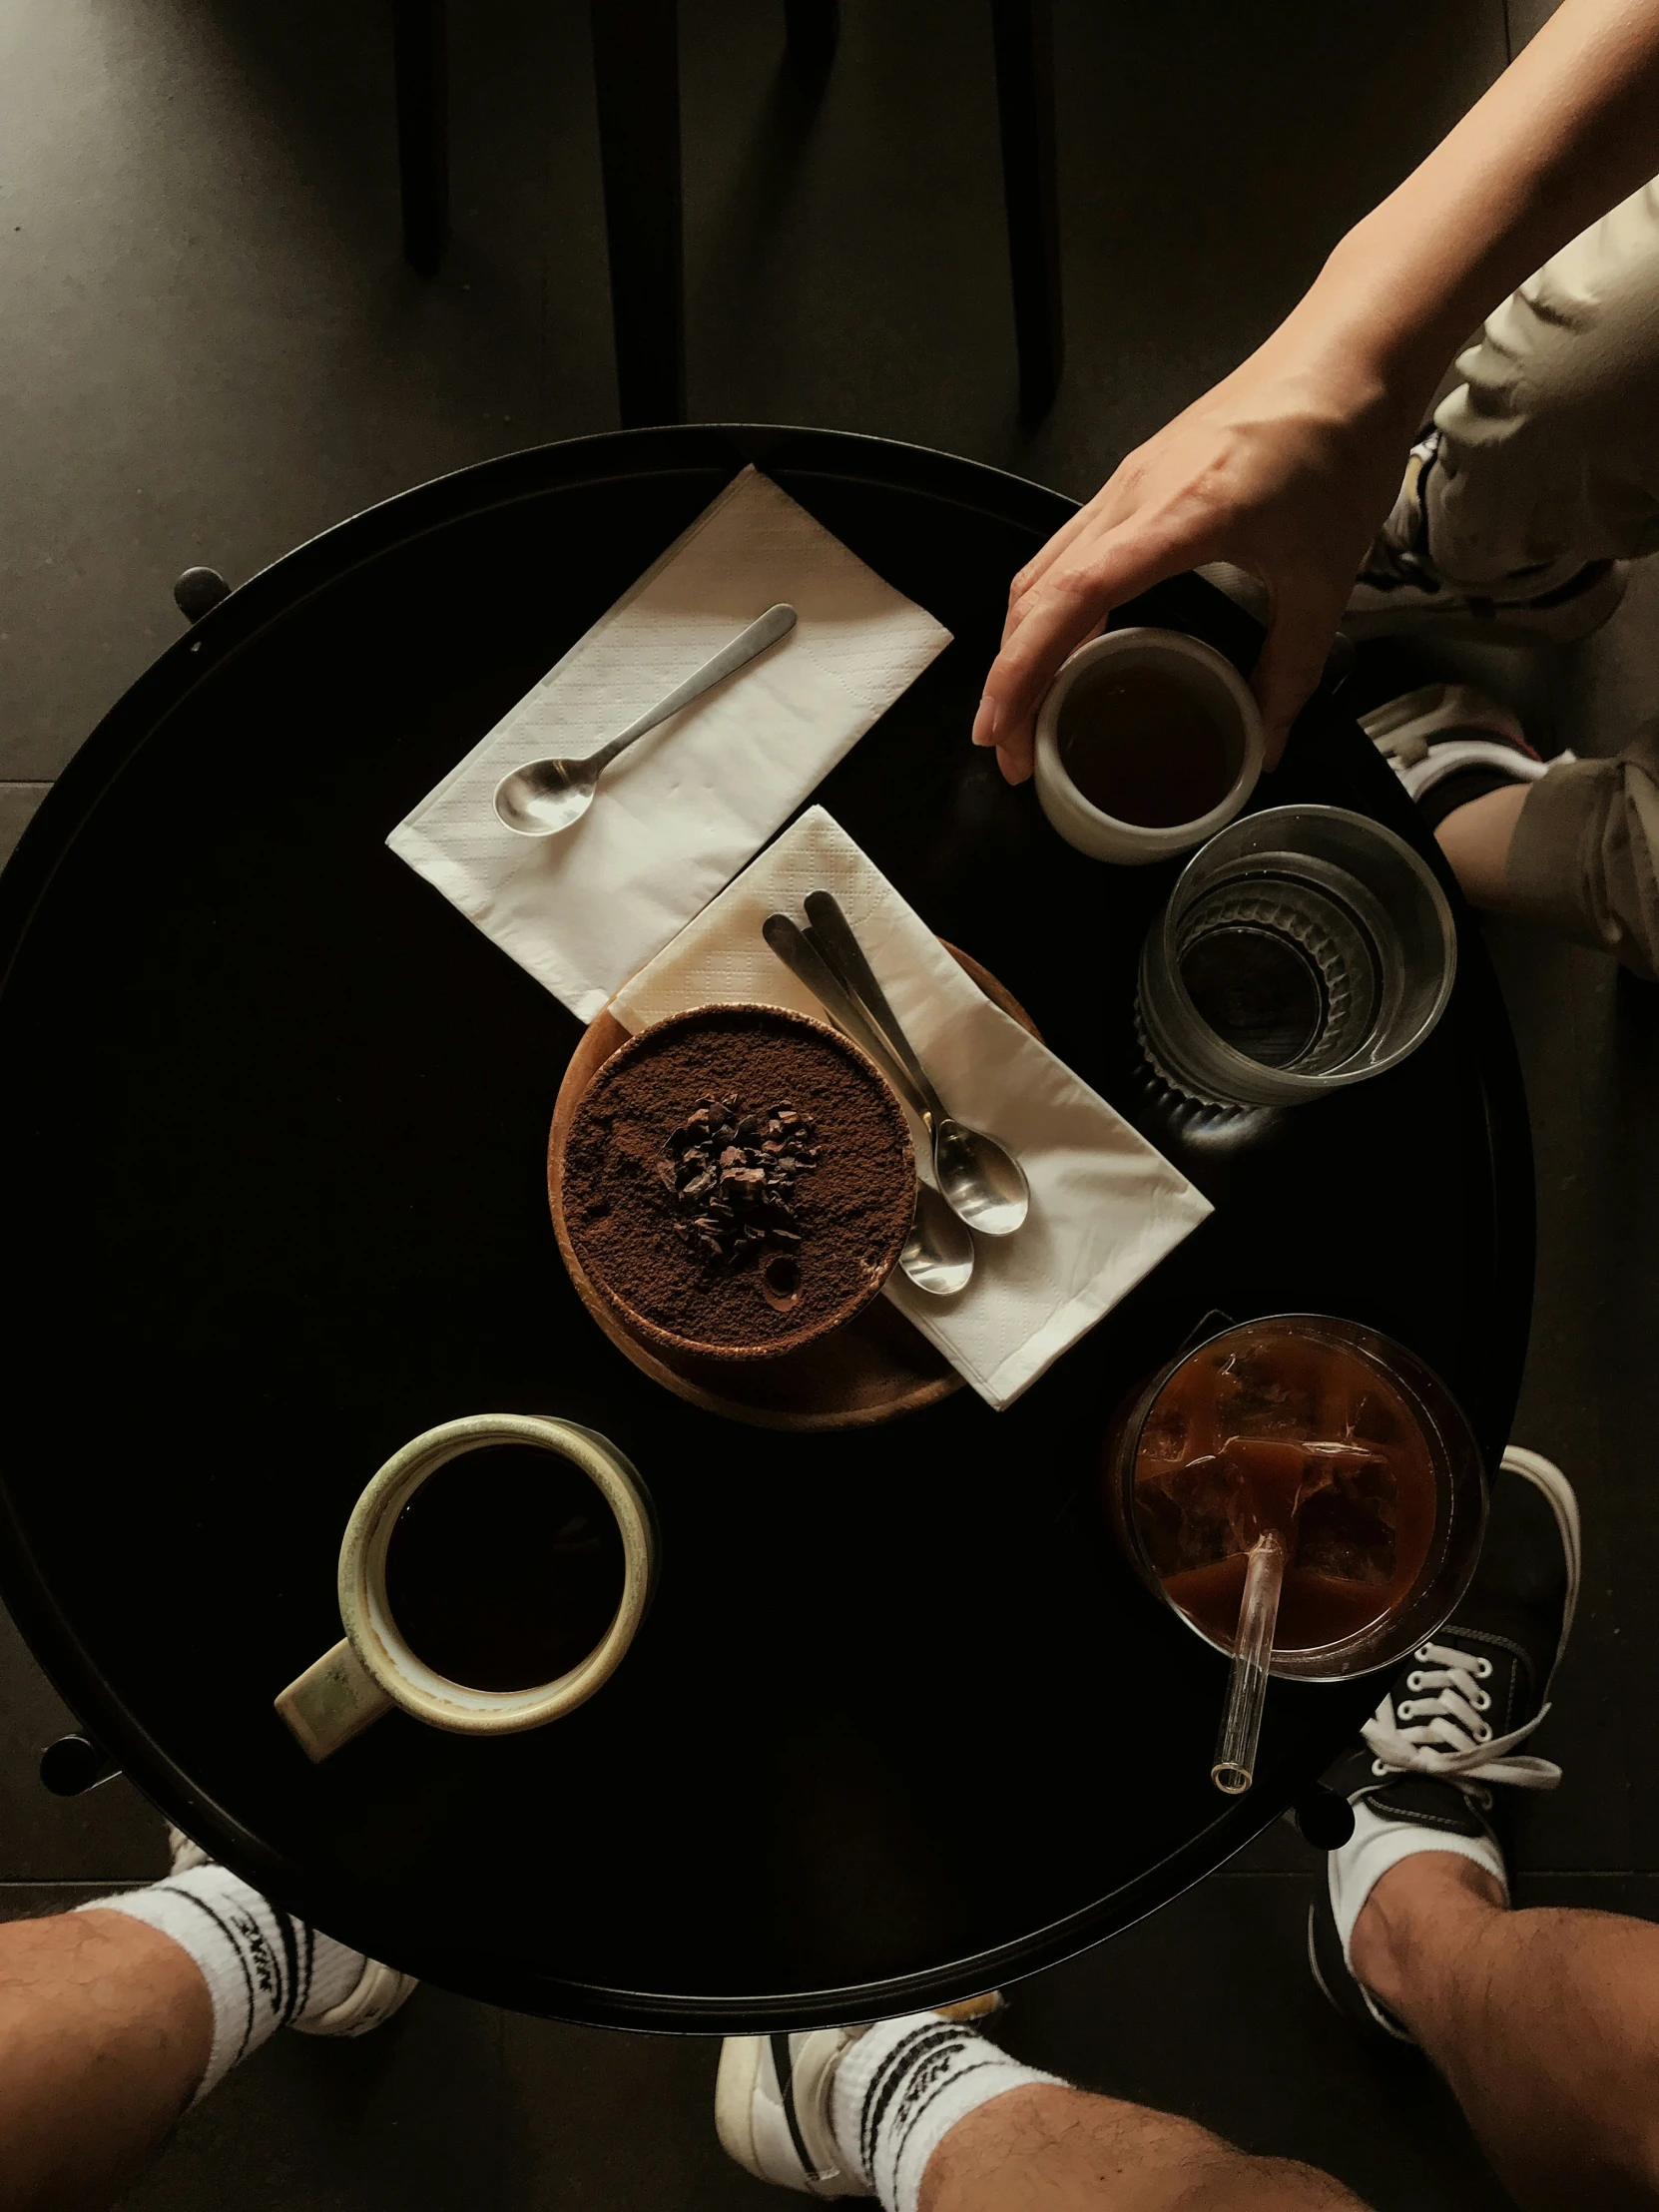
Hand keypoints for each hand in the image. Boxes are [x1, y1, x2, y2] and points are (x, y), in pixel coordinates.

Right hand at [972, 339, 1417, 781]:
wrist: (1350, 353)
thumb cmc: (1338, 438)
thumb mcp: (1325, 577)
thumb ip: (1293, 669)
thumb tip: (1270, 740)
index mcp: (1178, 515)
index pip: (1070, 599)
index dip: (1024, 671)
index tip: (1006, 728)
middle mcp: (1134, 494)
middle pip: (1035, 594)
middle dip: (1007, 678)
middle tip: (1010, 746)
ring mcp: (1127, 483)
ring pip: (1041, 571)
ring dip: (1019, 642)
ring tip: (1022, 707)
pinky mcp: (1137, 479)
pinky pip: (1069, 550)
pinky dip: (1049, 607)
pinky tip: (1065, 644)